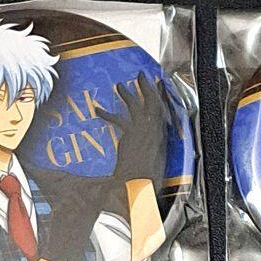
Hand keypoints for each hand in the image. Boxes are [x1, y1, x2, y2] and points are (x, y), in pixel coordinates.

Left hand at [95, 71, 179, 194]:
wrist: (141, 185)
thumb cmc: (148, 178)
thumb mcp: (154, 161)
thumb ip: (151, 150)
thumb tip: (147, 149)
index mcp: (163, 135)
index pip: (163, 109)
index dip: (159, 94)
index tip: (156, 83)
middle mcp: (156, 130)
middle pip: (152, 101)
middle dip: (146, 86)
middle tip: (140, 75)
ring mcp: (143, 131)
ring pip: (136, 106)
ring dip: (127, 95)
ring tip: (119, 85)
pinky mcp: (130, 135)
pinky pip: (119, 119)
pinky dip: (107, 114)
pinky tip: (97, 110)